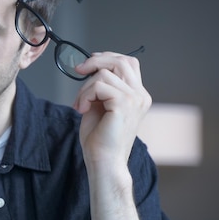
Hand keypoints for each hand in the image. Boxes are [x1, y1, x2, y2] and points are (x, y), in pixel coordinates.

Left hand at [72, 52, 151, 174]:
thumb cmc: (100, 138)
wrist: (103, 161)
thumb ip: (101, 87)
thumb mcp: (100, 105)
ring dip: (85, 87)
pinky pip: (98, 86)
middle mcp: (140, 95)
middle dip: (95, 61)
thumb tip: (89, 68)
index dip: (107, 58)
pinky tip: (82, 109)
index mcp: (138, 95)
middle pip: (121, 61)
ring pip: (104, 73)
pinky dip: (85, 95)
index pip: (128, 63)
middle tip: (78, 71)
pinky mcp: (123, 104)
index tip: (87, 65)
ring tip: (81, 104)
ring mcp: (134, 99)